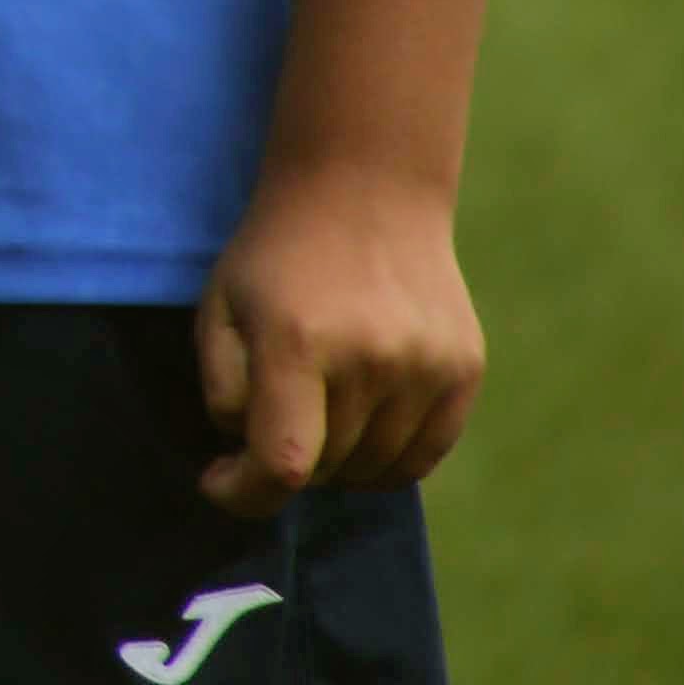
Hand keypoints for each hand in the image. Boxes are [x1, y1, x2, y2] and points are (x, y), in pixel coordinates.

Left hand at [193, 161, 483, 517]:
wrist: (366, 191)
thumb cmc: (276, 256)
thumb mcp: (219, 309)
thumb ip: (223, 391)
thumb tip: (245, 464)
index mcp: (299, 342)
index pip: (281, 461)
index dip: (244, 493)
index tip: (219, 481)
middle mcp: (373, 359)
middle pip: (325, 468)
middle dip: (283, 462)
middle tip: (269, 420)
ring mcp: (427, 368)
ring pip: (374, 470)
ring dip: (336, 463)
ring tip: (315, 412)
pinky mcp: (464, 372)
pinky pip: (422, 457)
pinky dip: (385, 459)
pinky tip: (359, 423)